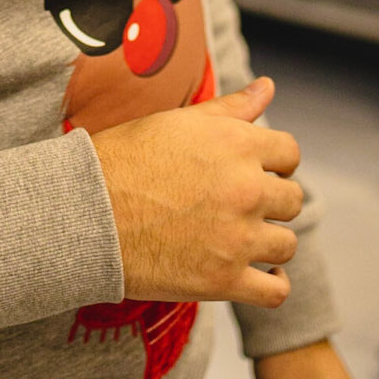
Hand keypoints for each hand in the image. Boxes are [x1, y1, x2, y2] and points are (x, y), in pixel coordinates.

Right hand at [91, 77, 300, 306]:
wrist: (86, 212)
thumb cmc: (125, 159)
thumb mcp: (179, 121)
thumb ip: (231, 108)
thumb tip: (268, 86)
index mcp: (238, 145)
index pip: (290, 153)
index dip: (277, 162)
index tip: (261, 171)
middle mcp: (246, 190)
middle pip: (292, 200)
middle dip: (273, 202)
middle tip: (243, 206)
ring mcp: (238, 238)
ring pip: (287, 245)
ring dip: (271, 242)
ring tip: (245, 239)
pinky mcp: (224, 280)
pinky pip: (275, 291)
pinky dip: (274, 285)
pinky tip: (261, 275)